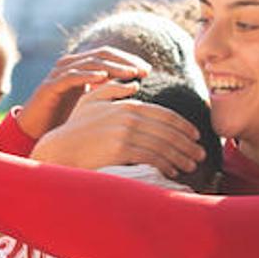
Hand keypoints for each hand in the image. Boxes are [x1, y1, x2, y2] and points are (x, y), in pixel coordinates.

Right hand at [14, 46, 152, 138]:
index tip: (147, 71)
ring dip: (112, 67)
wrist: (34, 132)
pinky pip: (70, 77)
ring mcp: (59, 74)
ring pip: (89, 63)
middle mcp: (70, 66)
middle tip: (143, 71)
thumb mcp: (91, 105)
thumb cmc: (65, 119)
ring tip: (130, 74)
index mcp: (82, 67)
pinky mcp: (49, 87)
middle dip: (125, 62)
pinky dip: (87, 75)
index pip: (109, 55)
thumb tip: (136, 92)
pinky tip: (103, 78)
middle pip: (102, 54)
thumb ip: (109, 95)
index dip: (129, 60)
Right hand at [32, 80, 202, 176]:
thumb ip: (112, 90)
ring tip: (190, 167)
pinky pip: (152, 158)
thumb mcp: (91, 102)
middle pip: (169, 131)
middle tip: (200, 155)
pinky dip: (165, 165)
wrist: (58, 149)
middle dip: (188, 144)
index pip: (165, 115)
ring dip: (181, 157)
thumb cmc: (75, 129)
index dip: (184, 126)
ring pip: (163, 145)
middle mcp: (129, 116)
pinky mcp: (121, 150)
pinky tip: (172, 172)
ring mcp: (125, 132)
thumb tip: (134, 85)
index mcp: (127, 105)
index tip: (195, 136)